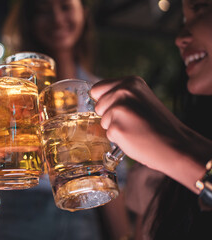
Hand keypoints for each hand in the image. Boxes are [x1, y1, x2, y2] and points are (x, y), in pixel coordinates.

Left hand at [90, 76, 210, 187]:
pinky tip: (135, 137)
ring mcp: (119, 108)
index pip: (97, 89)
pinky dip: (119, 139)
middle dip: (109, 116)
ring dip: (115, 127)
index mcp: (130, 82)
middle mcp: (123, 91)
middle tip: (132, 121)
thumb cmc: (157, 124)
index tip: (120, 109)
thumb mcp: (140, 99)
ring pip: (102, 121)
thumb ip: (121, 96)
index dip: (104, 101)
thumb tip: (96, 100)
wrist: (176, 145)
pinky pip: (108, 134)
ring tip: (135, 128)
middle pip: (97, 106)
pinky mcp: (117, 126)